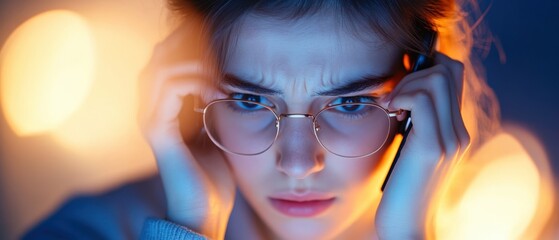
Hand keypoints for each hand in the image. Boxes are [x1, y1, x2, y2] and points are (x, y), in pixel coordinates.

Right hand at [138, 22, 234, 238]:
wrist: (205, 209)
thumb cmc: (213, 173)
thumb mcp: (214, 128)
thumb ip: (210, 101)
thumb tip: (224, 75)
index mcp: (161, 108)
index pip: (166, 59)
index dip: (190, 48)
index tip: (221, 52)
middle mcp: (149, 109)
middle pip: (160, 56)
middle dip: (191, 49)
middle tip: (219, 56)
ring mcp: (150, 118)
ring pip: (161, 67)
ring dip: (195, 64)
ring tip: (219, 76)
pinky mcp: (157, 130)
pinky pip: (169, 88)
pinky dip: (195, 82)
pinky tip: (215, 93)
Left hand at [375, 53, 470, 238]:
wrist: (407, 224)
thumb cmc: (403, 186)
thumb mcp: (413, 148)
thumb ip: (418, 123)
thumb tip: (403, 94)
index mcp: (456, 129)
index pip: (454, 74)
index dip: (426, 66)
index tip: (401, 84)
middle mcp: (459, 131)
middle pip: (448, 69)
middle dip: (414, 73)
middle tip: (392, 97)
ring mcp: (450, 139)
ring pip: (436, 80)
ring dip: (405, 85)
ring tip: (390, 106)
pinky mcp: (433, 148)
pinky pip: (421, 101)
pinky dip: (402, 98)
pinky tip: (389, 113)